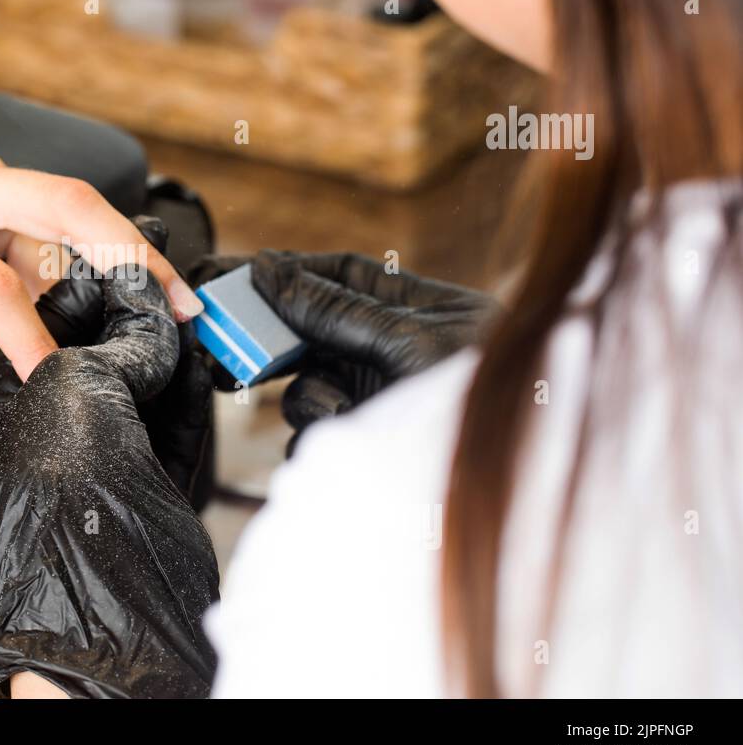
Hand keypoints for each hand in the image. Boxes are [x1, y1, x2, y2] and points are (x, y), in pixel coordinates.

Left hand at [0, 40, 201, 378]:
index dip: (23, 334)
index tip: (53, 378)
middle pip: (66, 208)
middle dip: (130, 255)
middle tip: (180, 306)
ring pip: (63, 208)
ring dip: (119, 251)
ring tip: (162, 309)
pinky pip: (40, 210)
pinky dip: (79, 246)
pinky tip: (96, 285)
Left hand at [35, 215, 214, 509]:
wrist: (107, 585)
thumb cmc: (59, 493)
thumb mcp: (74, 382)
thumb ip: (111, 341)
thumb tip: (143, 321)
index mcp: (7, 409)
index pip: (46, 326)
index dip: (89, 284)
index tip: (122, 255)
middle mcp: (50, 434)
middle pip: (99, 355)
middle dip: (134, 314)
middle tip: (164, 272)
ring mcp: (101, 462)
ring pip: (140, 388)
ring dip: (167, 347)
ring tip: (189, 308)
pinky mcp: (147, 487)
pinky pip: (170, 428)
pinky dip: (188, 392)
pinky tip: (202, 361)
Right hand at [194, 251, 496, 450]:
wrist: (525, 474)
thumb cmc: (489, 395)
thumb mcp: (410, 340)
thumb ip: (336, 309)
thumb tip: (269, 269)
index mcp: (414, 309)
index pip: (339, 276)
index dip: (288, 271)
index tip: (238, 271)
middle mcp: (392, 352)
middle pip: (310, 333)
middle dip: (270, 339)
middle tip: (220, 340)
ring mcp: (378, 403)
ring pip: (305, 391)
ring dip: (311, 400)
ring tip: (342, 412)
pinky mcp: (366, 448)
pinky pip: (316, 439)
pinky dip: (322, 441)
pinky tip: (350, 444)